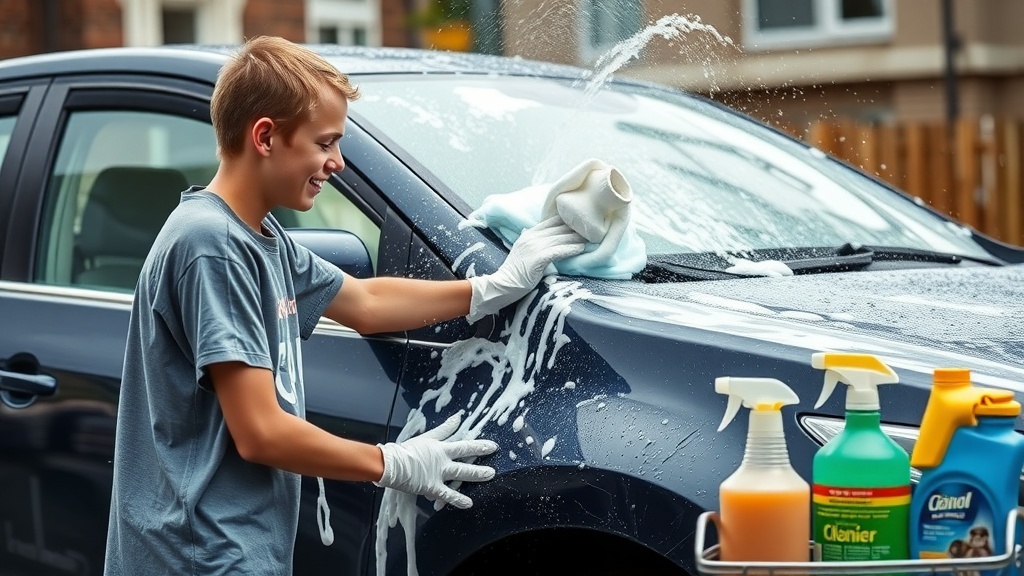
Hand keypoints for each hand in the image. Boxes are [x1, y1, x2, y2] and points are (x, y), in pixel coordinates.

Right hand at [375, 413, 497, 508]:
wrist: (391, 464)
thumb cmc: (405, 450)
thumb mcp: (427, 437)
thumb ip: (444, 429)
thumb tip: (458, 417)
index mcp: (441, 448)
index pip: (464, 445)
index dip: (479, 445)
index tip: (493, 445)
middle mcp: (443, 460)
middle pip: (466, 458)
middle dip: (481, 457)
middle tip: (494, 459)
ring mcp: (439, 474)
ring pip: (461, 474)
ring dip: (477, 475)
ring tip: (491, 476)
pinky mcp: (432, 487)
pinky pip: (448, 495)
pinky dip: (458, 500)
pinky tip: (469, 504)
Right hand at [466, 215, 585, 322]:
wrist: (502, 285)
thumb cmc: (515, 272)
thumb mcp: (523, 251)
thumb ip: (535, 242)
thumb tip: (549, 238)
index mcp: (529, 233)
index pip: (552, 221)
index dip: (568, 220)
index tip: (582, 222)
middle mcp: (532, 236)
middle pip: (559, 228)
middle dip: (577, 229)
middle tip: (593, 230)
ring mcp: (534, 246)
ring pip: (561, 238)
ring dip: (578, 239)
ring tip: (592, 239)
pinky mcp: (537, 258)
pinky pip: (558, 251)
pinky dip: (571, 249)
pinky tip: (581, 250)